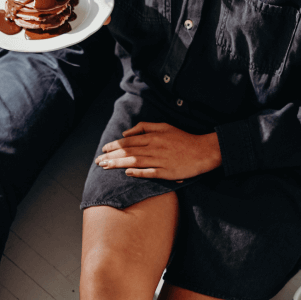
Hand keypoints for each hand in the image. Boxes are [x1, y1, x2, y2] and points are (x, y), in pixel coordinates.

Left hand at [95, 122, 221, 179]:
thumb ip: (145, 127)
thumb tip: (126, 133)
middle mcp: (154, 147)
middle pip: (128, 151)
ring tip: (105, 167)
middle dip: (111, 156)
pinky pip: (149, 172)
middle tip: (98, 161)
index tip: (103, 150)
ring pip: (135, 161)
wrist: (202, 151)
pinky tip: (127, 173)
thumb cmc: (183, 139)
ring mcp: (160, 160)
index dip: (114, 146)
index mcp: (153, 136)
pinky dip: (138, 172)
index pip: (128, 141)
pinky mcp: (166, 172)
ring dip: (118, 164)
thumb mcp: (164, 126)